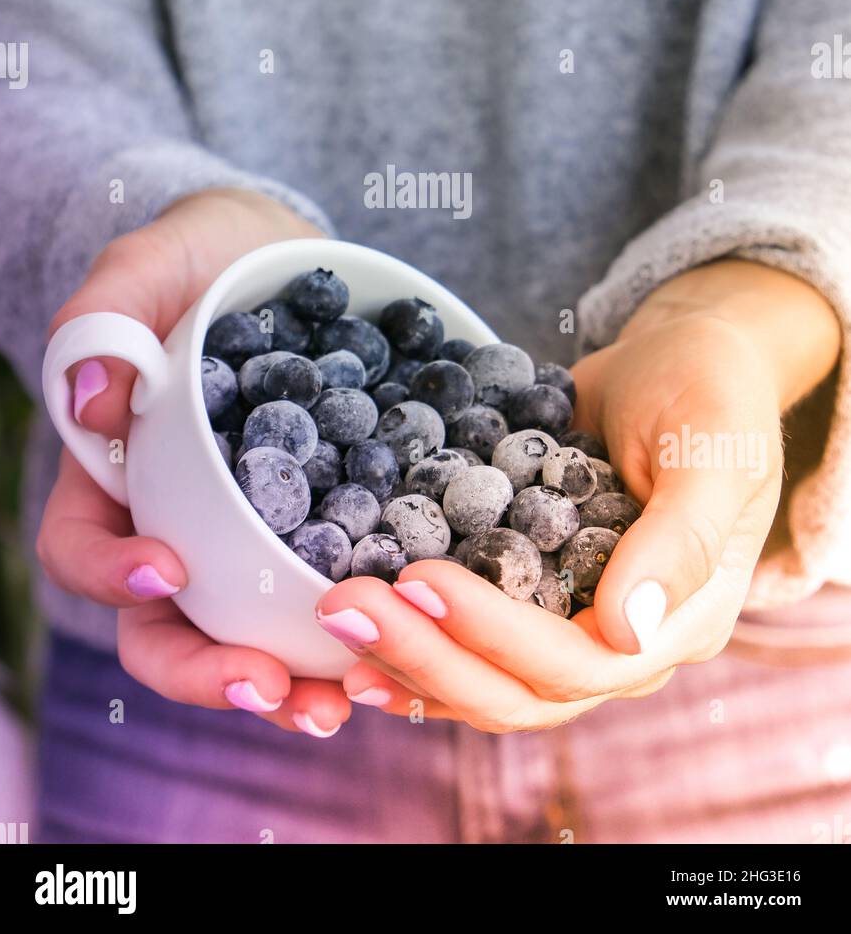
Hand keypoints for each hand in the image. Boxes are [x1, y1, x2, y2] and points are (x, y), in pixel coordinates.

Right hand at [38, 188, 351, 738]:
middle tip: (269, 688)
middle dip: (208, 670)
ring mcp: (248, 534)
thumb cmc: (201, 256)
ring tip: (345, 705)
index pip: (82, 546)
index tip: (168, 568)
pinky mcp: (322, 528)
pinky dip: (360, 631)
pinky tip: (404, 653)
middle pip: (165, 626)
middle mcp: (174, 521)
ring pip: (249, 633)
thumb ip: (105, 317)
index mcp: (114, 472)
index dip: (112, 573)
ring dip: (290, 682)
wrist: (284, 256)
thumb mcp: (150, 264)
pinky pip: (328, 593)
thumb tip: (90, 401)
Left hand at [315, 261, 839, 732]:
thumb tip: (624, 632)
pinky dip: (417, 639)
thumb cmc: (711, 391)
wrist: (682, 356)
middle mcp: (623, 642)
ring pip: (485, 676)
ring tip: (335, 618)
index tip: (418, 578)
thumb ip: (681, 540)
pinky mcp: (532, 590)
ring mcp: (573, 620)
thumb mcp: (713, 450)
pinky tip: (355, 631)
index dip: (492, 632)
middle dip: (427, 654)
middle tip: (344, 605)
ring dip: (408, 653)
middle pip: (517, 689)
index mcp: (680, 622)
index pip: (577, 661)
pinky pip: (471, 640)